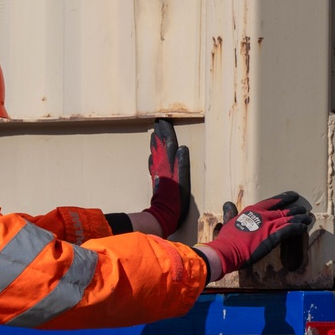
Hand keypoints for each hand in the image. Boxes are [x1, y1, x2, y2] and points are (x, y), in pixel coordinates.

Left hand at [143, 119, 190, 236]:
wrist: (163, 214)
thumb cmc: (175, 200)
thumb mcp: (182, 182)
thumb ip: (181, 165)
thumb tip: (181, 147)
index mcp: (169, 165)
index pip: (167, 144)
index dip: (166, 132)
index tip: (163, 121)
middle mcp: (162, 167)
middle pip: (160, 146)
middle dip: (159, 134)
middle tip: (157, 122)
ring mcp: (158, 173)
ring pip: (156, 153)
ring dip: (155, 143)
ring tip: (154, 134)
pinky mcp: (157, 180)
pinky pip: (153, 165)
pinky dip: (153, 157)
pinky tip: (152, 155)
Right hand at [200, 192, 311, 276]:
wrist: (227, 250)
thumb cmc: (227, 239)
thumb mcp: (228, 222)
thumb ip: (231, 213)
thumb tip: (227, 204)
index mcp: (252, 211)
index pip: (271, 201)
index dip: (283, 198)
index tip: (292, 195)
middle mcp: (262, 216)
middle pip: (282, 210)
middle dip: (294, 209)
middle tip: (303, 209)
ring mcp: (268, 226)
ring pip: (288, 219)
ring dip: (300, 218)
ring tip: (308, 218)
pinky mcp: (273, 237)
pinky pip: (289, 230)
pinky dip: (298, 228)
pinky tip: (304, 227)